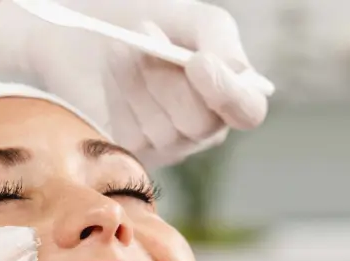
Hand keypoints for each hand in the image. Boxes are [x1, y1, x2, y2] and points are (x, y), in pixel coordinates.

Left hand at [0, 0, 268, 166]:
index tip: (198, 62)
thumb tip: (236, 73)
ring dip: (136, 79)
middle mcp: (207, 128)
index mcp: (234, 94)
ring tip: (123, 47)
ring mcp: (170, 145)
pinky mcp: (135, 150)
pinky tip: (115, 77)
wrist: (102, 32)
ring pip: (160, 128)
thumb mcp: (197, 21)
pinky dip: (119, 97)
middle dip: (165, 77)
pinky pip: (130, 133)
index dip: (226, 94)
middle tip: (144, 32)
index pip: (247, 112)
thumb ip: (221, 42)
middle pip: (197, 123)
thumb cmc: (160, 24)